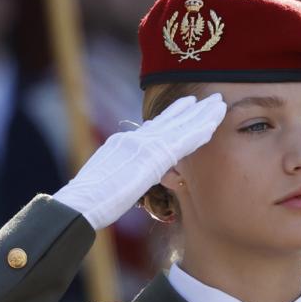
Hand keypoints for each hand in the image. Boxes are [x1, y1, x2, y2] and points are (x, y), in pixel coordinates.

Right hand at [53, 93, 226, 229]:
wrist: (80, 203)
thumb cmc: (88, 202)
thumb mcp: (106, 181)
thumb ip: (123, 173)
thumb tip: (130, 177)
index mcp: (123, 144)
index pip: (153, 127)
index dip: (172, 115)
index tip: (187, 105)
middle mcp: (134, 139)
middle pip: (169, 120)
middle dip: (191, 109)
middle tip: (209, 98)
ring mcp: (143, 145)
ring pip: (180, 125)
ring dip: (202, 114)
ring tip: (219, 102)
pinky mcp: (152, 156)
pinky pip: (183, 140)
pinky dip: (200, 130)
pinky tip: (214, 122)